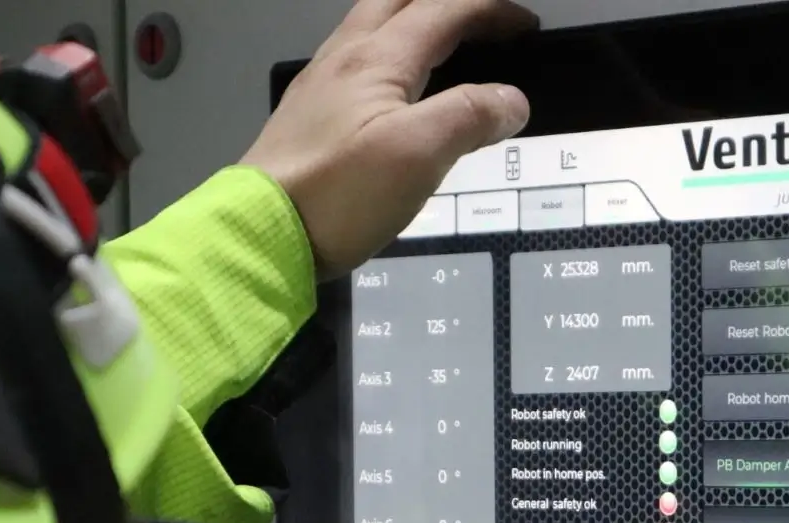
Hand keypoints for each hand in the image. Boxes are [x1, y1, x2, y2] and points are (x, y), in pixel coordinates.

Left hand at [243, 0, 536, 273]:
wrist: (263, 232)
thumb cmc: (338, 193)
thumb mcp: (418, 154)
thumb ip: (470, 117)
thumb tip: (511, 100)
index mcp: (377, 57)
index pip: (444, 10)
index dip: (490, 10)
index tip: (526, 24)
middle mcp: (345, 57)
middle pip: (400, 0)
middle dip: (449, 1)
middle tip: (486, 20)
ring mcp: (322, 84)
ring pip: (374, 24)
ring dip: (417, 18)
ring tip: (449, 39)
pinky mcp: (311, 115)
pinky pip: (358, 59)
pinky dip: (393, 52)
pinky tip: (398, 84)